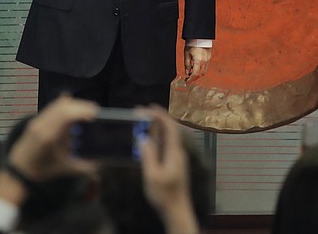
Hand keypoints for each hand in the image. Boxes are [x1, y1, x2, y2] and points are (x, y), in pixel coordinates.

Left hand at [0, 96, 98, 205]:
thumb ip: (83, 167)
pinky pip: (52, 106)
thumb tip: (101, 165)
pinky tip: (74, 108)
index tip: (95, 114)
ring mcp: (37, 121)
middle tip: (94, 112)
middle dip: (81, 106)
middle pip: (63, 106)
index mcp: (49, 136)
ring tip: (86, 111)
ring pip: (58, 104)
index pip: (66, 114)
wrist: (18, 170)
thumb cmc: (42, 170)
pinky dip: (65, 105)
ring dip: (74, 104)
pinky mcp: (35, 119)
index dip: (82, 110)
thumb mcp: (64, 169)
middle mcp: (42, 125)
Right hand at [140, 106, 199, 233]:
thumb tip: (143, 138)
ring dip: (154, 129)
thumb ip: (148, 156)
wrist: (177, 210)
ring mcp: (177, 158)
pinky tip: (146, 141)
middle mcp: (178, 152)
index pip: (170, 127)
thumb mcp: (153, 176)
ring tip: (140, 124)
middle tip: (139, 113)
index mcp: (175, 152)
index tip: (149, 107)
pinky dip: (156, 139)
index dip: (161, 115)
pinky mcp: (174, 164)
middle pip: (168, 130)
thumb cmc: (165, 194)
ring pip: (166, 138)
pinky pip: (165, 146)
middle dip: (155, 120)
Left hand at [184, 45, 210, 81]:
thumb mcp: (186, 55)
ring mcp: (207, 60)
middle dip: (194, 78)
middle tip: (188, 78)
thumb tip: (187, 73)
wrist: (200, 37)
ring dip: (198, 74)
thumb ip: (187, 65)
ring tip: (192, 72)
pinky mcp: (208, 58)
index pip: (195, 74)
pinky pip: (205, 67)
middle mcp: (204, 62)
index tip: (186, 82)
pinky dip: (201, 70)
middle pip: (200, 75)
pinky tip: (196, 68)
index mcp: (198, 61)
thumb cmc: (192, 44)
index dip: (190, 79)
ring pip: (204, 72)